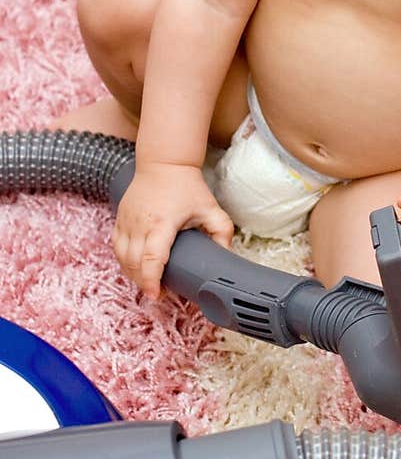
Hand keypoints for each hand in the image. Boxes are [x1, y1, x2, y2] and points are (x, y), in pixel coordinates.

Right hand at [113, 161, 233, 300]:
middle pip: (134, 263)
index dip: (152, 280)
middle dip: (144, 283)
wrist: (163, 164)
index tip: (157, 294)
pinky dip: (124, 262)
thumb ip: (222, 231)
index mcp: (162, 222)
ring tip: (148, 282)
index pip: (152, 258)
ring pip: (122, 258)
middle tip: (159, 292)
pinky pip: (116, 248)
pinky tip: (135, 268)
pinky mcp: (119, 220)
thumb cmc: (187, 187)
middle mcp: (140, 223)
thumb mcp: (210, 207)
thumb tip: (225, 255)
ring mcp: (126, 221)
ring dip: (132, 274)